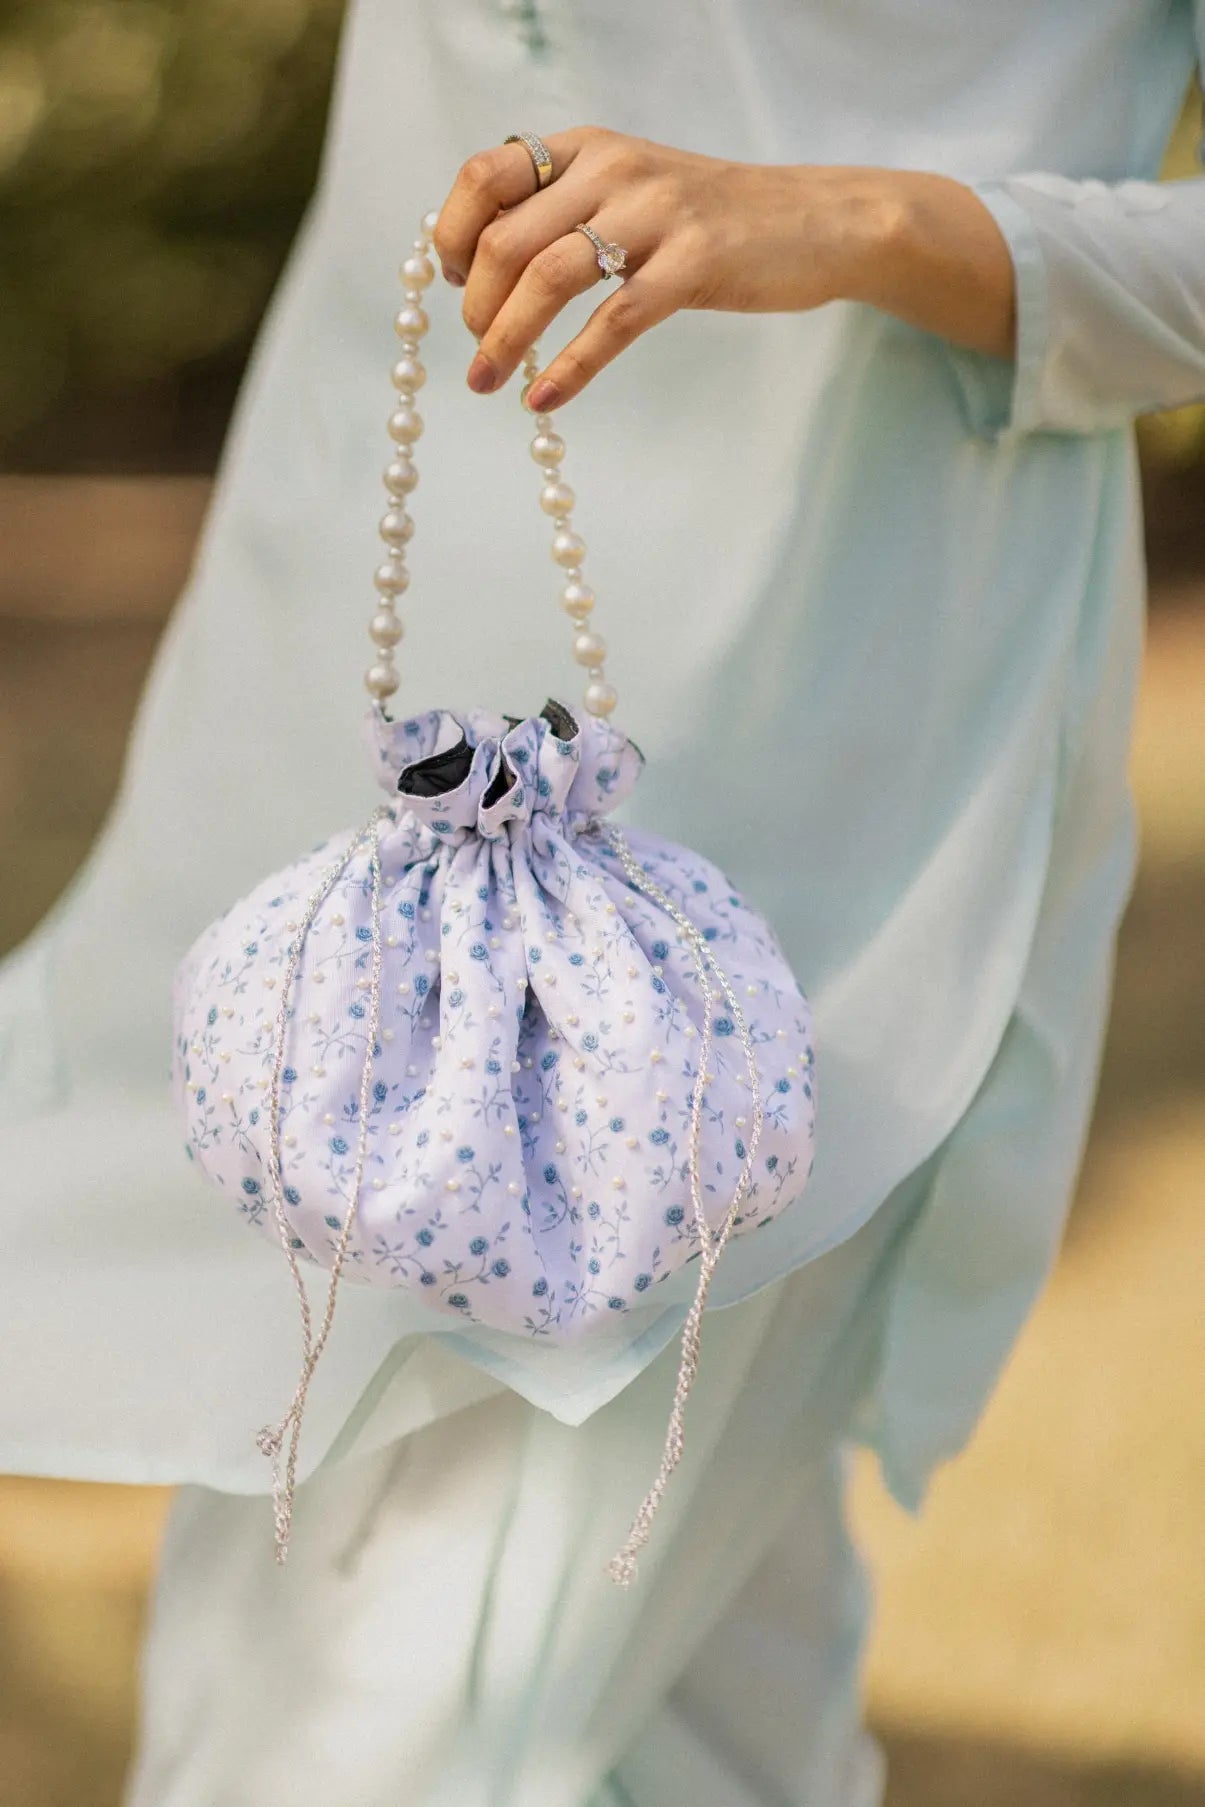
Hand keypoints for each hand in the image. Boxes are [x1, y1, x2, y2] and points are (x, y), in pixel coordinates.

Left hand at [431, 127, 1015, 411]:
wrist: (818, 221)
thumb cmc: (713, 220)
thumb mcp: (632, 190)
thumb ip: (566, 208)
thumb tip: (487, 261)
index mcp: (588, 148)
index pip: (484, 175)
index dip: (452, 233)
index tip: (453, 283)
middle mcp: (613, 169)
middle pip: (506, 237)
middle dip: (475, 305)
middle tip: (478, 350)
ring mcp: (656, 215)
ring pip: (548, 278)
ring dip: (506, 340)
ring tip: (488, 383)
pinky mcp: (693, 265)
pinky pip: (612, 322)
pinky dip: (570, 367)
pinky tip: (546, 400)